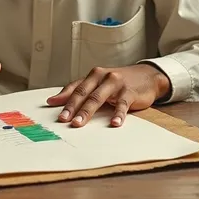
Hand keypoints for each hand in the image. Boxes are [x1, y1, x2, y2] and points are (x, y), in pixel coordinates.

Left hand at [46, 64, 170, 127]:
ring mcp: (116, 83)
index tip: (51, 107)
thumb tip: (53, 101)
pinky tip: (114, 123)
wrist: (147, 76)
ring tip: (79, 123)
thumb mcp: (99, 83)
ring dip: (87, 111)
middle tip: (64, 119)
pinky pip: (122, 104)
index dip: (64, 98)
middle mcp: (103, 76)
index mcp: (94, 75)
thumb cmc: (119, 82)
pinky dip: (118, 114)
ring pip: (98, 97)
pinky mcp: (129, 92)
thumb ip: (79, 90)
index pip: (76, 87)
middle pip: (85, 93)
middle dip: (73, 107)